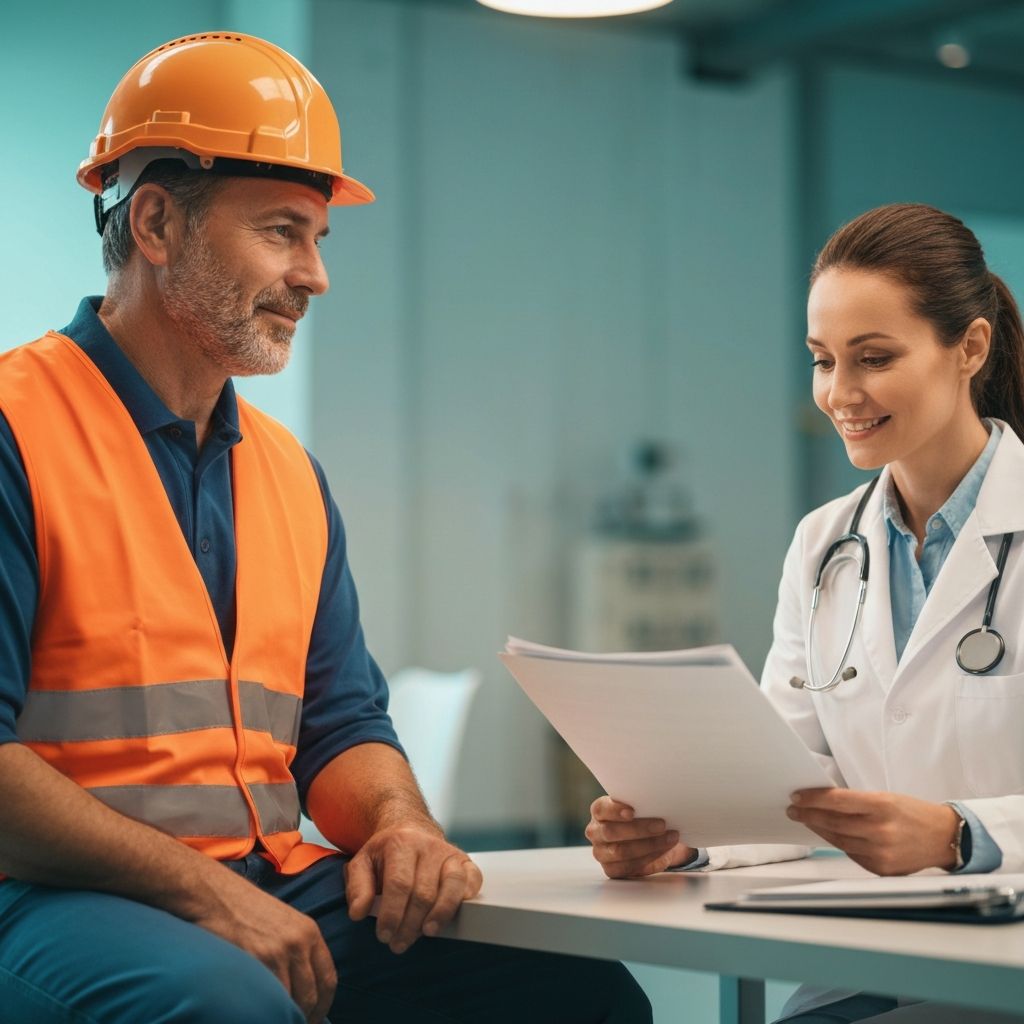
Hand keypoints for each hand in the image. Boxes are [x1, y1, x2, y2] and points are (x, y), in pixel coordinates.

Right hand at [191, 870, 335, 1022]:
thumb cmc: (246, 908)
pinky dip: (267, 1011)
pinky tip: (261, 1014)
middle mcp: (298, 942)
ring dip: (285, 1016)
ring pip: (291, 1001)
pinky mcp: (255, 961)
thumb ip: (298, 948)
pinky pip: (268, 998)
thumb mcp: (284, 922)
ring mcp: (277, 952)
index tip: (316, 1019)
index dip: (324, 1005)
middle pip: (311, 994)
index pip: (328, 978)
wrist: (216, 895)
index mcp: (310, 932)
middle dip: (306, 1016)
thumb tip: (303, 984)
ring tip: (277, 1021)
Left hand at [345, 826, 482, 953]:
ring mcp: (449, 852)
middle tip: (398, 943)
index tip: (384, 935)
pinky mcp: (465, 861)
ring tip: (426, 933)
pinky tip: (451, 916)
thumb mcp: (362, 862)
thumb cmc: (386, 853)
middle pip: (424, 892)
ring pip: (451, 886)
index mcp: (400, 842)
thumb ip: (357, 887)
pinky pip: (472, 880)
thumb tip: (358, 913)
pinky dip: (463, 899)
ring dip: (440, 915)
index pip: (399, 884)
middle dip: (410, 924)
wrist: (410, 829)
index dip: (391, 914)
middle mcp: (428, 845)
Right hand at [586, 796, 695, 878]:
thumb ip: (642, 804)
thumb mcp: (639, 806)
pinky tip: (664, 852)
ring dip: (649, 846)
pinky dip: (649, 860)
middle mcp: (596, 832)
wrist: (642, 838)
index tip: (632, 811)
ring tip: (670, 839)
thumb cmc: (640, 816)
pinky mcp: (611, 869)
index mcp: (599, 811)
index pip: (601, 809)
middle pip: (611, 832)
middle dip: (639, 829)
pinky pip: (629, 867)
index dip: (615, 810)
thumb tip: (660, 802)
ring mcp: (601, 852)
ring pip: (621, 851)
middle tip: (662, 825)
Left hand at [787, 788, 959, 875]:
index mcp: (882, 806)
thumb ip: (857, 802)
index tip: (797, 796)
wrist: (944, 838)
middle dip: (809, 815)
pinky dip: (838, 844)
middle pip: (833, 823)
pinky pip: (851, 855)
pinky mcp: (881, 869)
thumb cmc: (912, 813)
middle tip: (794, 810)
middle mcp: (880, 830)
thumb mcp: (886, 798)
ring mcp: (881, 852)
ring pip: (838, 841)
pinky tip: (830, 835)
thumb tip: (823, 802)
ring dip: (819, 830)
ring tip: (807, 821)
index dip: (813, 799)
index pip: (837, 801)